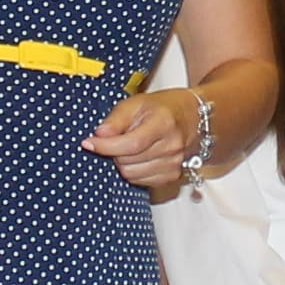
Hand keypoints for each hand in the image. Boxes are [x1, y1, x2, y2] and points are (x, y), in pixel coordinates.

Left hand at [84, 86, 208, 194]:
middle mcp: (172, 146)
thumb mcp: (138, 102)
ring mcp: (174, 163)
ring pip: (131, 174)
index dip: (106, 146)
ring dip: (122, 162)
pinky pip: (141, 182)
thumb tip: (98, 134)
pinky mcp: (173, 176)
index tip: (89, 143)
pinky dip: (133, 171)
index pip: (130, 144)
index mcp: (164, 123)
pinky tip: (138, 157)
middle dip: (113, 152)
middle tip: (115, 139)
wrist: (195, 117)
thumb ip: (116, 118)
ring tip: (128, 147)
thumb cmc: (165, 107)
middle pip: (128, 161)